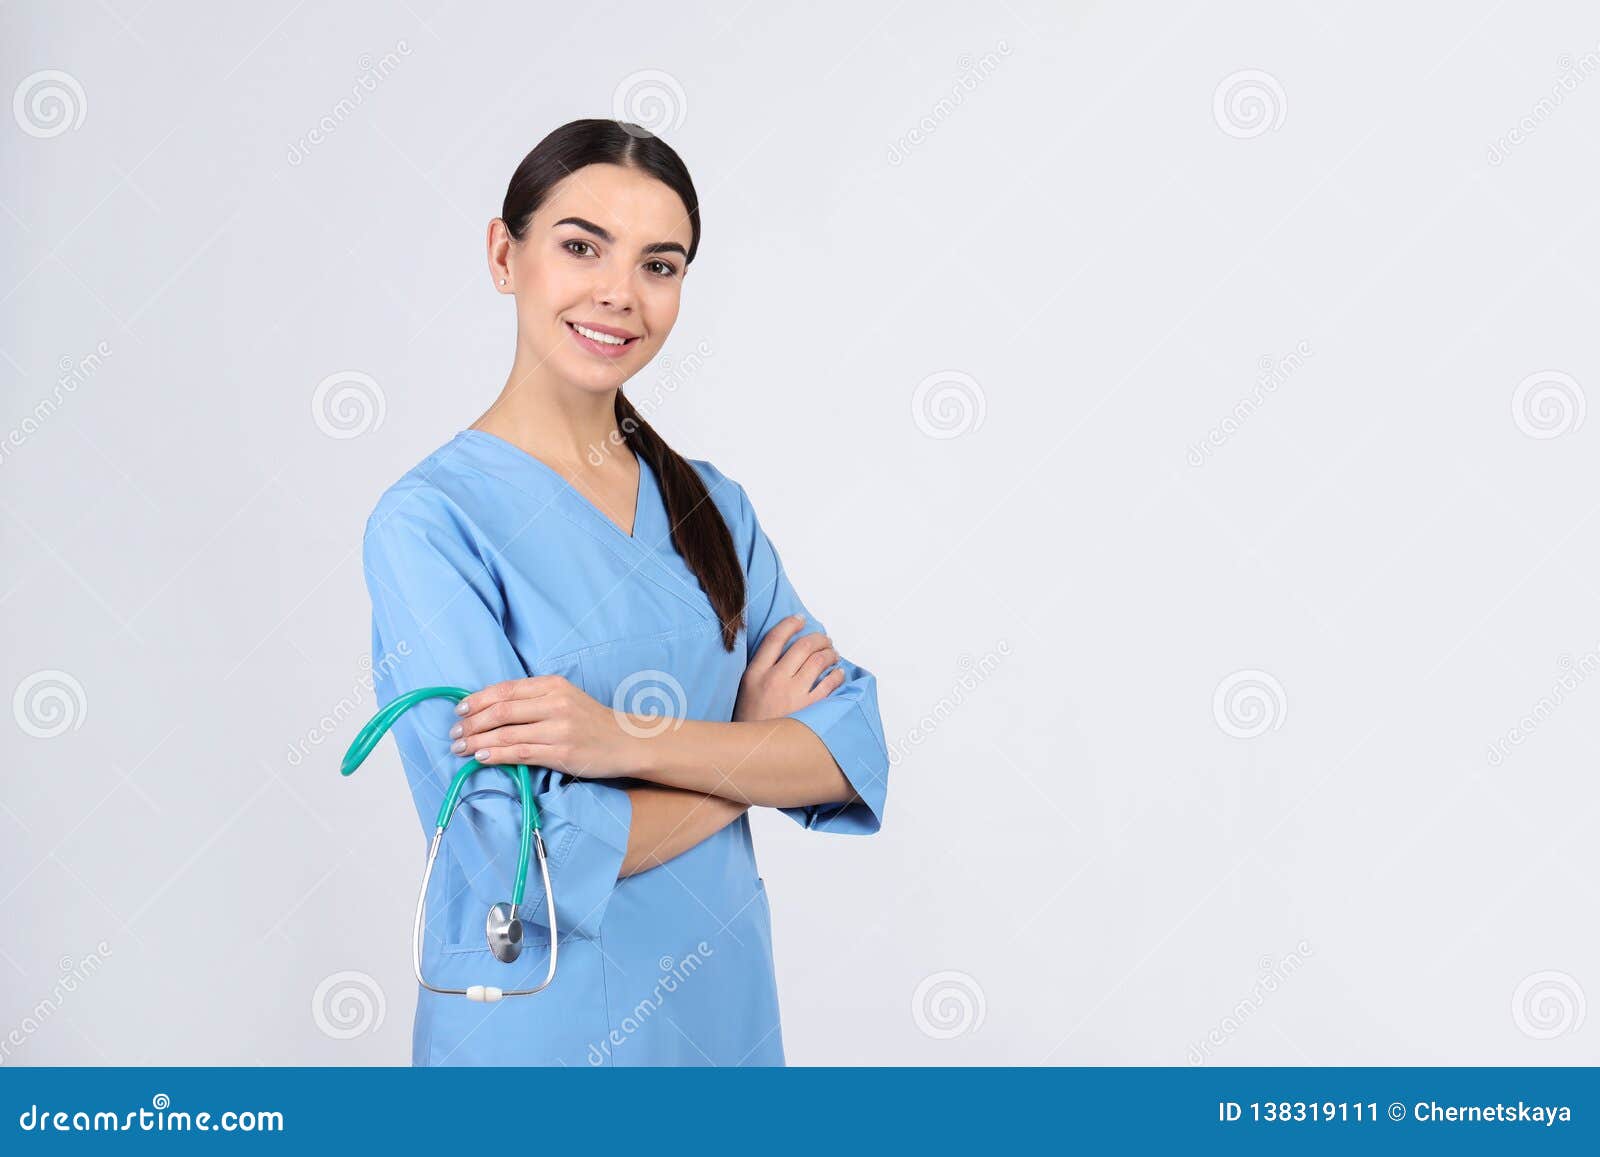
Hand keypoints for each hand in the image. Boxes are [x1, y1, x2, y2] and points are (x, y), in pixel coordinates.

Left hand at [449, 675, 638, 777]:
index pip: (505, 690)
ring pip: (506, 733)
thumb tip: (491, 708)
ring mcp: (559, 728)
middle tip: (454, 732)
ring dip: (477, 741)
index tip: (459, 710)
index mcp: (553, 685)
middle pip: (501, 711)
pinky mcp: (561, 752)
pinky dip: (495, 754)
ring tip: (459, 747)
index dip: (477, 700)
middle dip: (471, 722)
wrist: (626, 741)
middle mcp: (555, 703)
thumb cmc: (591, 721)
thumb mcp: (565, 697)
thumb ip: (533, 699)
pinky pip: (519, 752)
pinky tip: (480, 756)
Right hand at [733, 614, 844, 722]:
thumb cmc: (750, 722)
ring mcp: (793, 694)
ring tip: (833, 654)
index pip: (775, 638)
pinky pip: (829, 684)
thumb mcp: (746, 690)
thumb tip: (784, 651)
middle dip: (818, 638)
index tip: (800, 619)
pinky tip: (837, 673)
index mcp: (755, 673)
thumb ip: (761, 669)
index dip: (790, 624)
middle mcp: (774, 680)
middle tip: (824, 639)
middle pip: (802, 646)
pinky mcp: (809, 709)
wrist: (752, 753)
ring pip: (818, 661)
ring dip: (829, 653)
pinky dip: (836, 674)